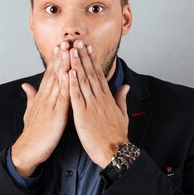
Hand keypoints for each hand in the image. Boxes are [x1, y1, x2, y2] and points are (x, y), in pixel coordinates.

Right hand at [12, 42, 70, 175]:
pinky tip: (69, 74)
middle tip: (66, 41)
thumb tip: (26, 86)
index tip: (61, 46)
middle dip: (60, 57)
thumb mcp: (31, 112)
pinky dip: (66, 85)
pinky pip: (62, 98)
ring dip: (63, 65)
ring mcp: (50, 105)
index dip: (55, 60)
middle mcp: (45, 98)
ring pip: (58, 82)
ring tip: (68, 51)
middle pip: (54, 73)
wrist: (28, 150)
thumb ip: (31, 97)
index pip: (50, 74)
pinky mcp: (55, 116)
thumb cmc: (33, 132)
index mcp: (42, 97)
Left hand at [68, 40, 129, 167]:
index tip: (87, 48)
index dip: (92, 60)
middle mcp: (100, 99)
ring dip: (76, 64)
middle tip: (77, 42)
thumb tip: (125, 87)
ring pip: (83, 81)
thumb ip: (121, 99)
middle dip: (83, 57)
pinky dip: (72, 84)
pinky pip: (77, 97)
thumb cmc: (117, 136)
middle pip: (90, 74)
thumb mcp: (123, 115)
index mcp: (107, 98)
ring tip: (71, 50)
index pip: (98, 75)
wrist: (115, 152)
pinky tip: (68, 72)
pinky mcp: (83, 115)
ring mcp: (92, 106)